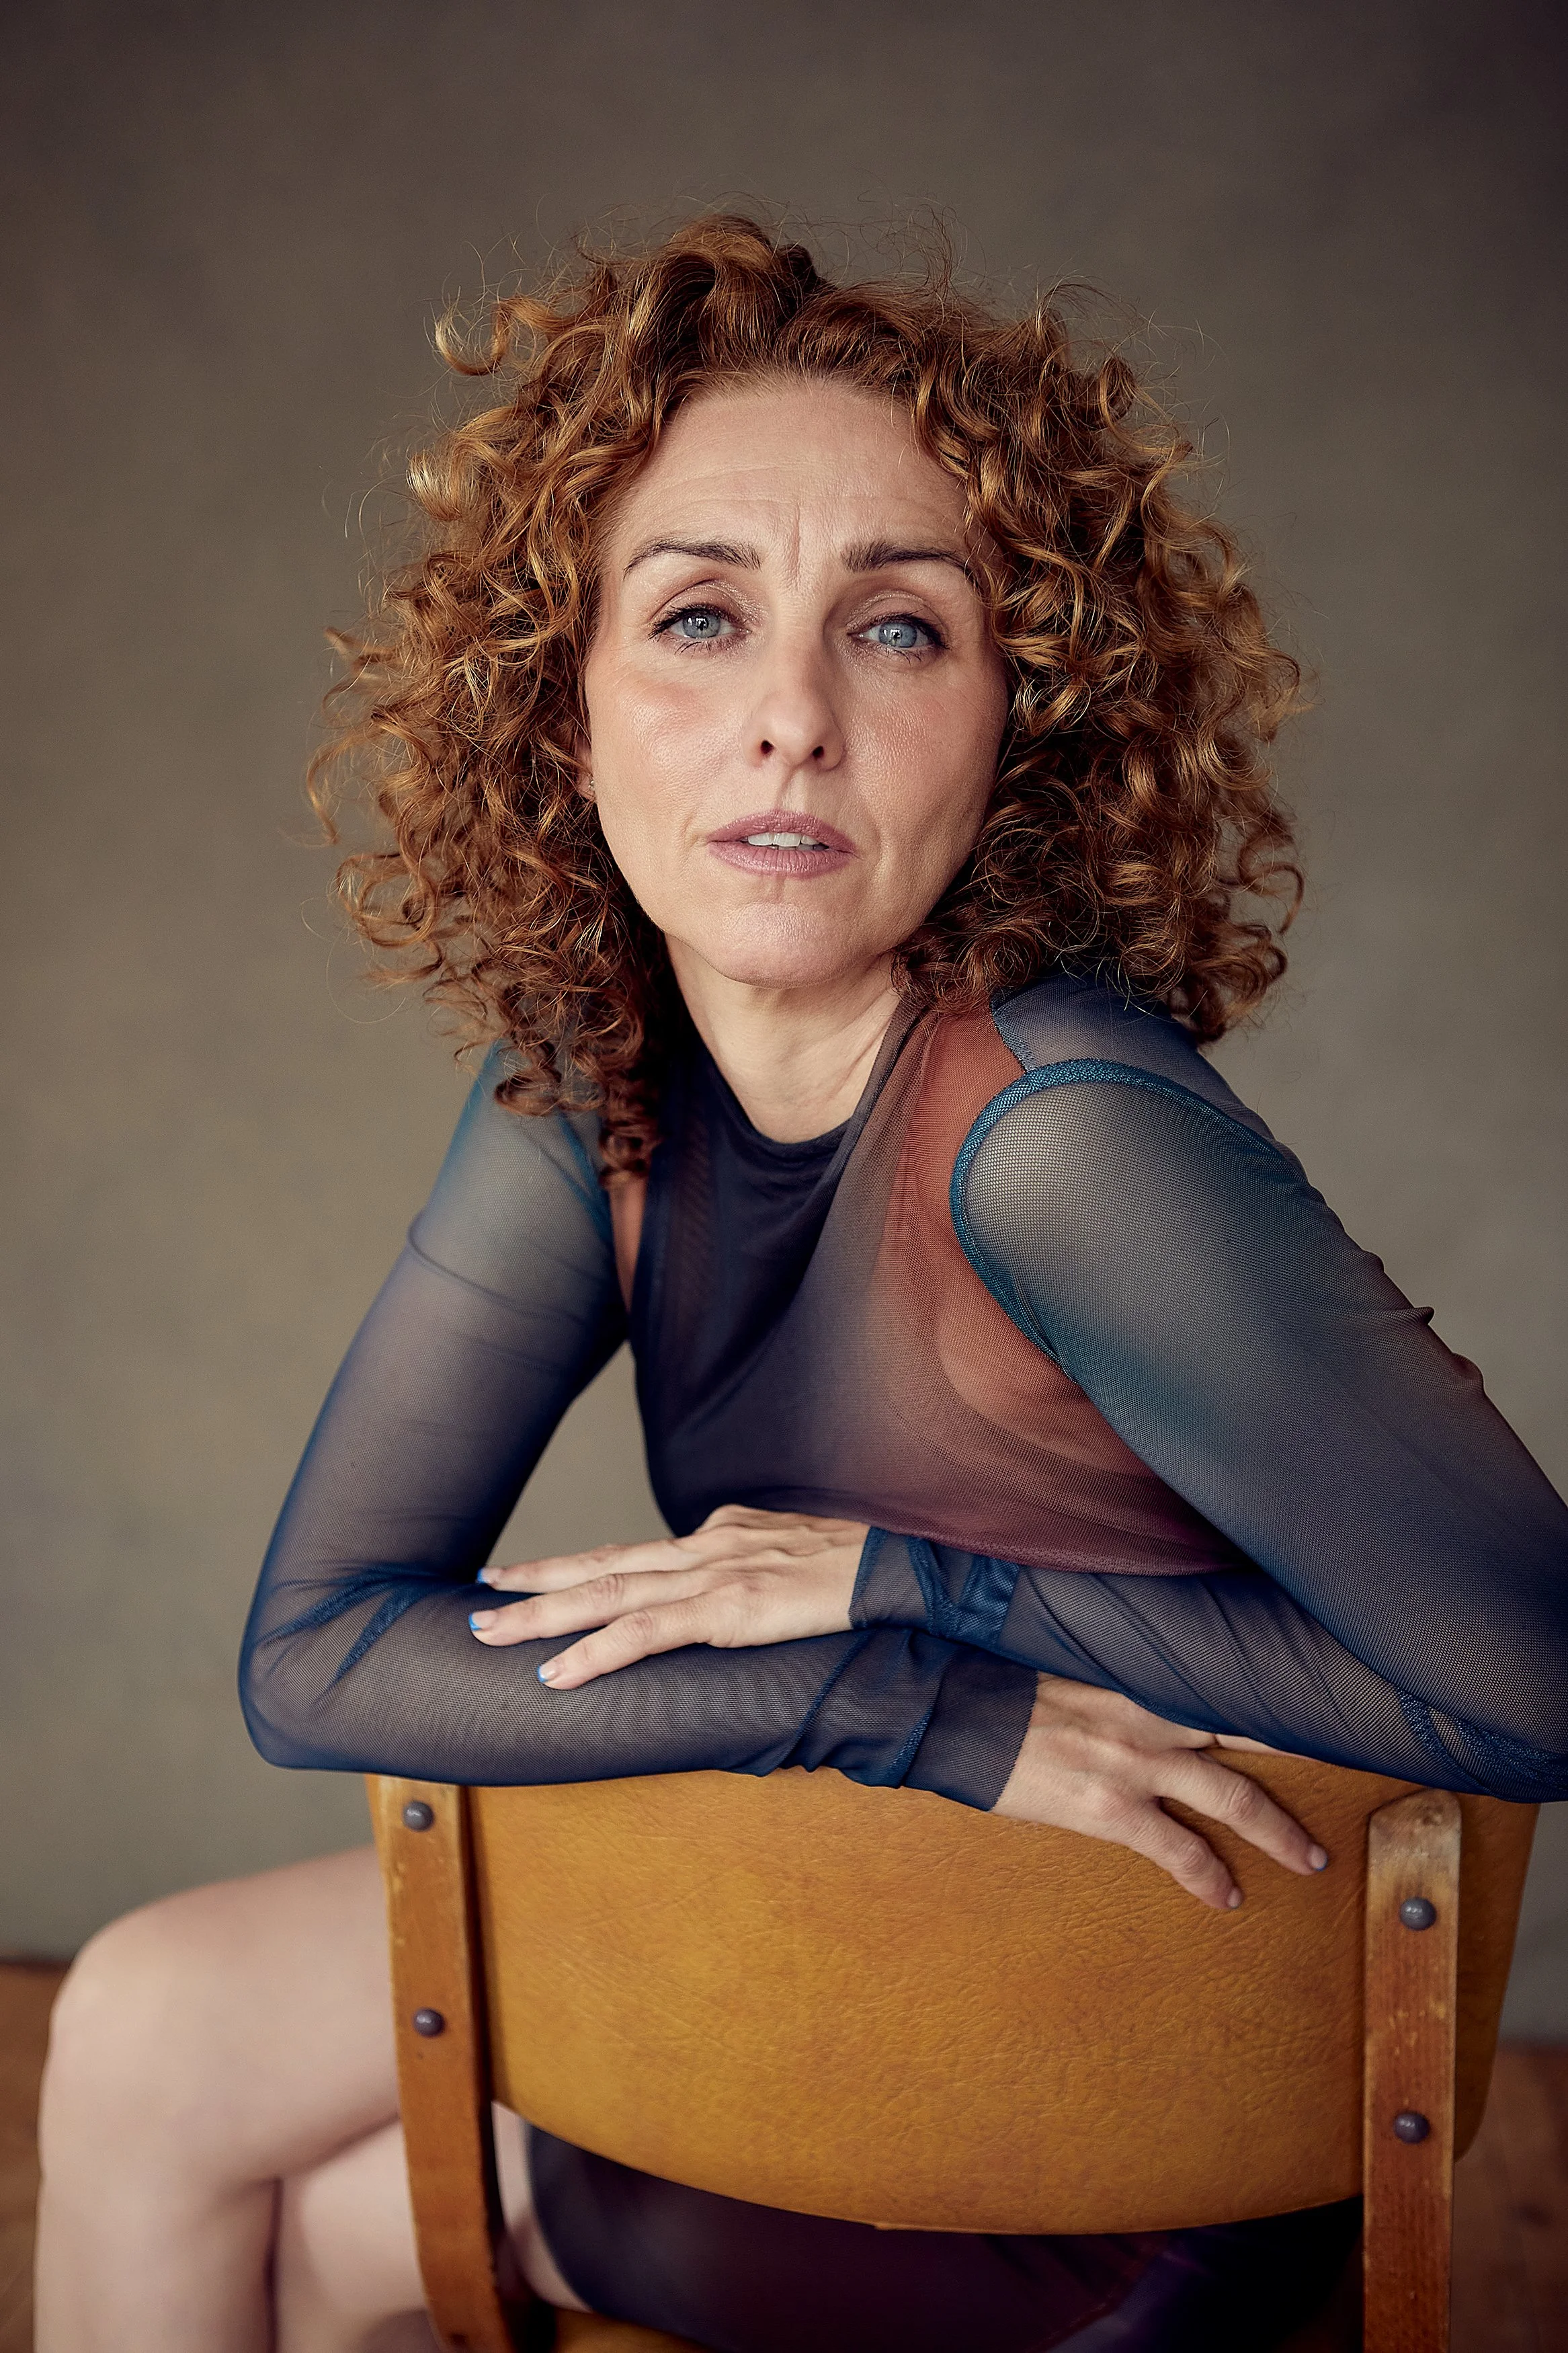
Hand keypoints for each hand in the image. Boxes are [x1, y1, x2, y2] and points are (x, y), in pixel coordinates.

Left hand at [467, 1505, 866, 1688]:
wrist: (904, 1570)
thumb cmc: (859, 1571)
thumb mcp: (791, 1561)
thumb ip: (749, 1571)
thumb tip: (725, 1594)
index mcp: (718, 1533)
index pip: (633, 1552)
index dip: (575, 1566)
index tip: (525, 1573)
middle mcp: (705, 1546)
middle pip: (603, 1564)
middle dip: (536, 1582)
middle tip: (481, 1595)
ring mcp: (713, 1574)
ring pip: (607, 1593)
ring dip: (542, 1615)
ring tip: (490, 1633)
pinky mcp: (728, 1608)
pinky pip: (646, 1633)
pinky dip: (595, 1653)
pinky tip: (557, 1673)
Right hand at [993, 1675, 1328, 1911]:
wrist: (958, 1713)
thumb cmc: (1004, 1685)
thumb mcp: (1068, 1662)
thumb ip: (1114, 1674)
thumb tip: (1140, 1682)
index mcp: (1141, 1674)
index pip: (1227, 1675)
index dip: (1276, 1687)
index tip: (1316, 1691)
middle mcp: (1153, 1714)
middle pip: (1252, 1733)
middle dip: (1305, 1754)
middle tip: (1350, 1770)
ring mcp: (1137, 1763)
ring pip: (1235, 1796)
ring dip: (1279, 1831)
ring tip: (1308, 1859)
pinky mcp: (1112, 1809)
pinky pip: (1180, 1850)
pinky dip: (1208, 1875)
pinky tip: (1226, 1894)